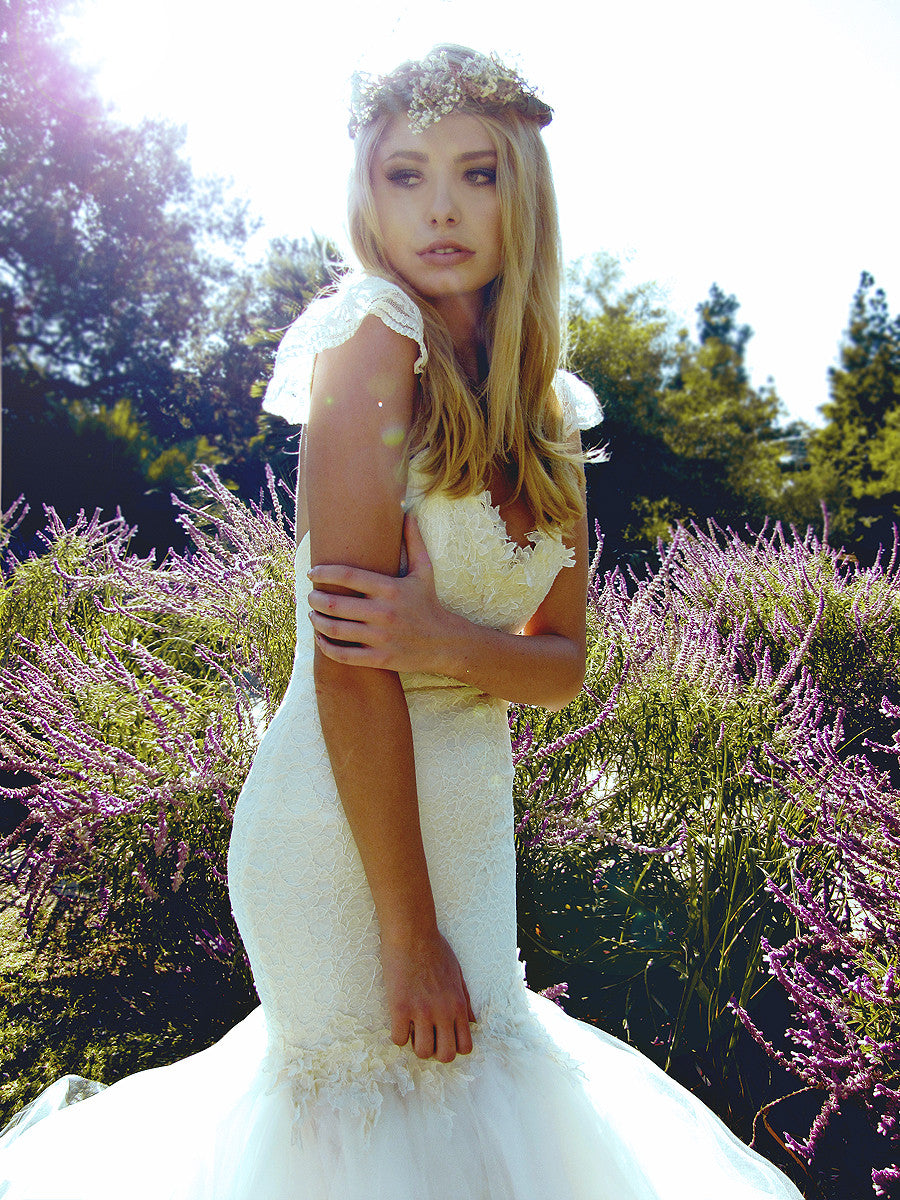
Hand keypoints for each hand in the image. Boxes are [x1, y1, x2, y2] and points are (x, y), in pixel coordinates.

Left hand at [307, 514, 450, 673]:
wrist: (445, 643)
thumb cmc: (428, 603)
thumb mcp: (424, 570)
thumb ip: (413, 540)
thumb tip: (407, 510)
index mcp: (391, 588)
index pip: (348, 576)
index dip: (324, 573)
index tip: (312, 573)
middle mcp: (384, 613)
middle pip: (334, 604)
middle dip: (315, 599)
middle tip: (310, 596)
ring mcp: (381, 638)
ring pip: (335, 630)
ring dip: (316, 621)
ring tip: (312, 615)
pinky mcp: (379, 659)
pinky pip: (343, 655)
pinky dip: (325, 646)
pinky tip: (321, 637)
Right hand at [380, 927, 475, 1061]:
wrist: (412, 932)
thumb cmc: (435, 948)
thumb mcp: (458, 973)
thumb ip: (465, 1000)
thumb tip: (472, 1022)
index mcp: (459, 1005)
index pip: (465, 1047)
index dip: (453, 1046)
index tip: (442, 1035)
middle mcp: (443, 1012)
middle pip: (446, 1056)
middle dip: (436, 1051)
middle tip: (426, 1035)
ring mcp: (421, 1011)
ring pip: (422, 1053)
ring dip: (415, 1044)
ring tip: (411, 1027)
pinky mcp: (400, 1008)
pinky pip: (399, 1040)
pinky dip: (398, 1034)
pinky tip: (398, 1020)